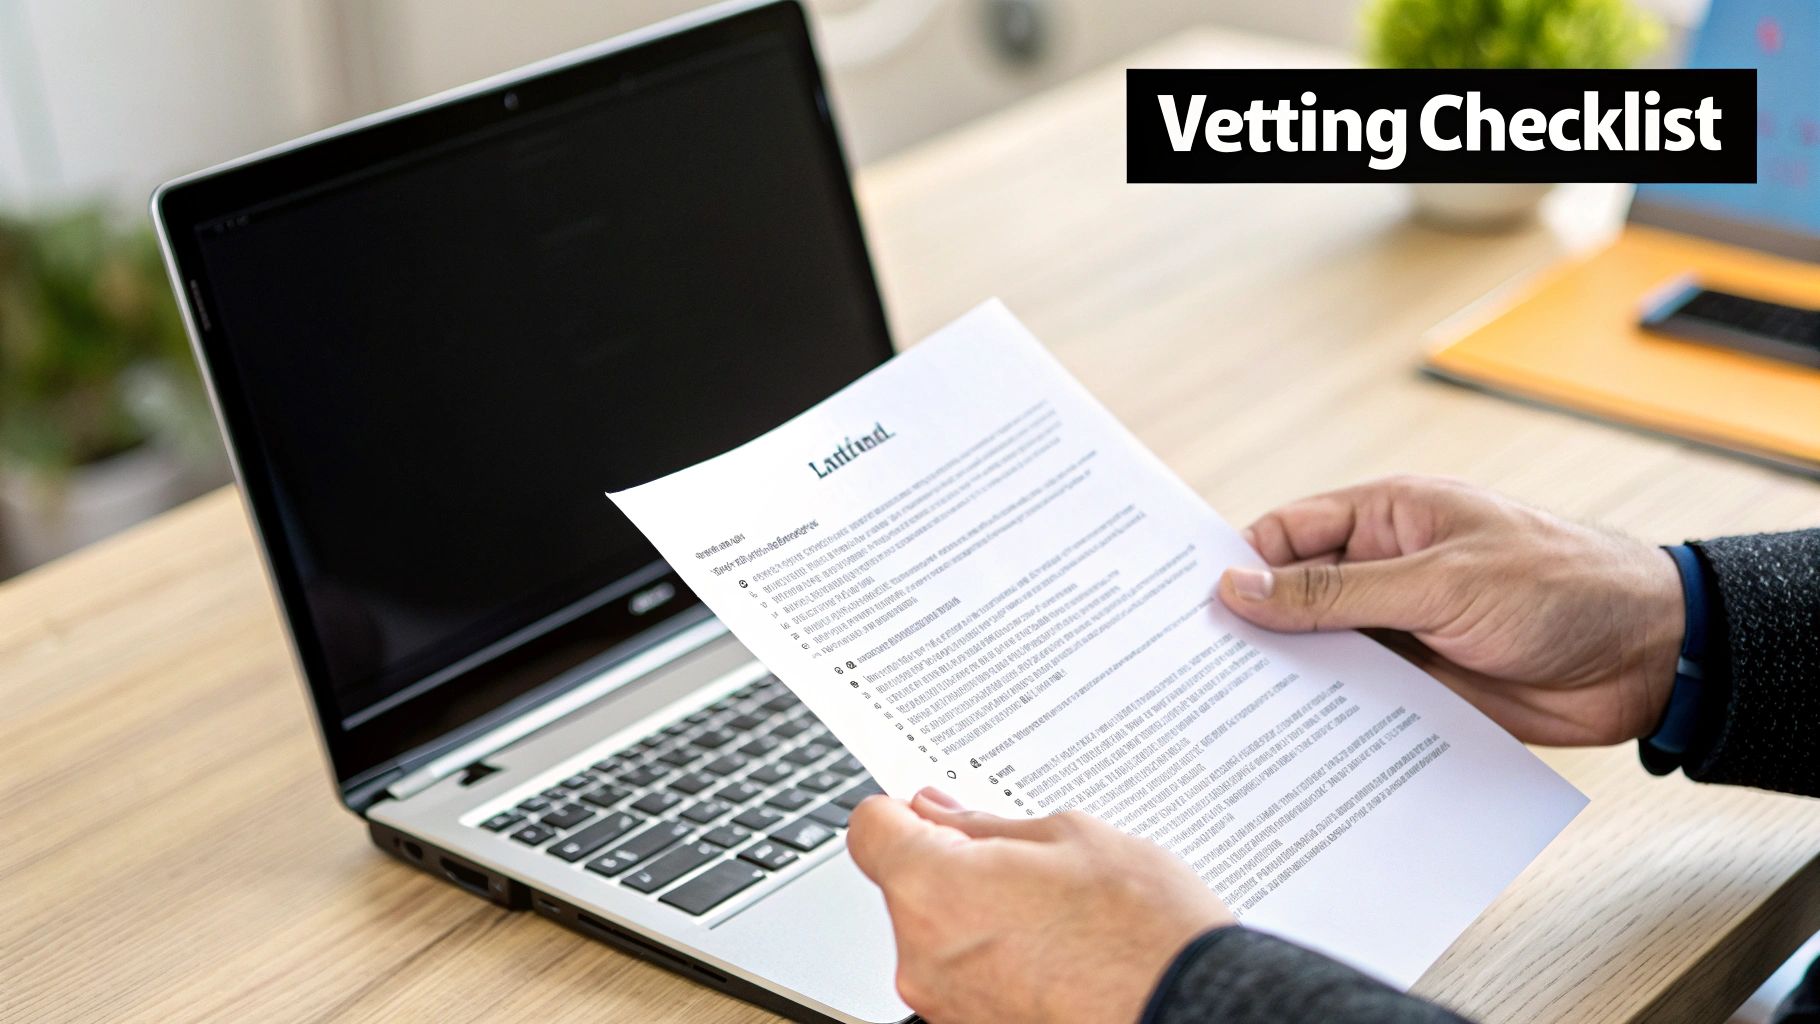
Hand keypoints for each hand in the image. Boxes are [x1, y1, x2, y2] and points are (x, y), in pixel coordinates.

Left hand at [847, 787, 1232, 1023]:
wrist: (1194, 1011)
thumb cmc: (1144, 930)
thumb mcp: (1071, 838)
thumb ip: (987, 826)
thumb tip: (941, 814)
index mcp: (933, 887)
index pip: (870, 829)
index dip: (903, 812)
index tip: (936, 812)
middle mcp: (923, 955)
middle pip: (907, 888)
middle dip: (954, 867)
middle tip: (1027, 864)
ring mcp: (947, 1006)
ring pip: (940, 935)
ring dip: (980, 917)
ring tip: (1057, 916)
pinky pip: (968, 978)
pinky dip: (999, 961)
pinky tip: (1058, 954)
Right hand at [1216, 475, 1683, 745]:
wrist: (1650, 656)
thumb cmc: (1560, 585)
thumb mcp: (1438, 582)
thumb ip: (1335, 594)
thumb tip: (1240, 589)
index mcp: (1386, 517)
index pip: (1286, 534)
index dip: (1237, 565)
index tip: (1189, 605)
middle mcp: (1385, 570)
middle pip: (1295, 597)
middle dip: (1251, 628)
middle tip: (1192, 668)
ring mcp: (1403, 629)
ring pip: (1322, 653)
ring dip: (1289, 679)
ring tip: (1230, 713)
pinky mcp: (1422, 683)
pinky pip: (1359, 699)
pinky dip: (1330, 718)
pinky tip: (1294, 742)